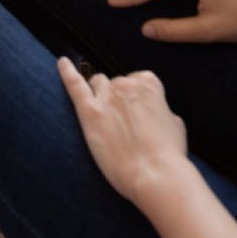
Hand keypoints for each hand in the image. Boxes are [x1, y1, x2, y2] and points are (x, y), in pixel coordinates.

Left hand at [58, 58, 188, 207]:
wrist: (156, 175)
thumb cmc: (169, 154)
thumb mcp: (174, 122)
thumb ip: (158, 108)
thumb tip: (151, 110)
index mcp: (149, 82)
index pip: (138, 81)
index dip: (137, 100)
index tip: (140, 114)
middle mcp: (126, 84)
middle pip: (116, 84)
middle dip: (119, 99)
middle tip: (124, 125)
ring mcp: (106, 96)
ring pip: (97, 84)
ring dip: (100, 94)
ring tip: (104, 115)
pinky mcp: (89, 113)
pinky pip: (74, 85)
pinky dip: (66, 72)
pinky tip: (62, 62)